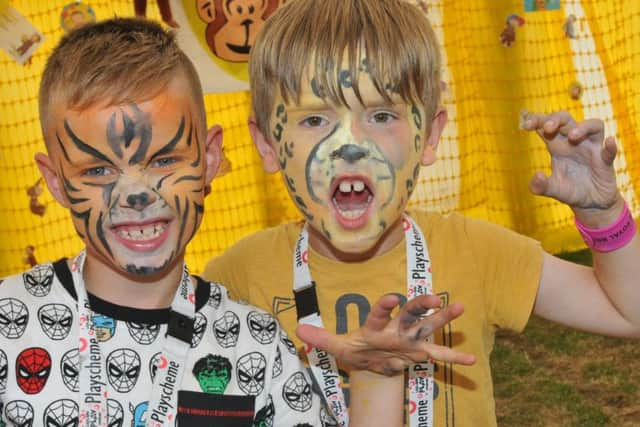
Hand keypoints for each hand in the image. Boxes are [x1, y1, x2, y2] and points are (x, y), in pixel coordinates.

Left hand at [295, 294, 475, 375]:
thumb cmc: (356, 348)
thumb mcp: (337, 346)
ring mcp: (409, 340)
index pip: (379, 313)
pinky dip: (453, 358)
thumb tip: (296, 329)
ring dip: (442, 320)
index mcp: (375, 325)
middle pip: (409, 314)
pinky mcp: (418, 353)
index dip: (385, 306)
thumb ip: (321, 337)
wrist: (370, 360)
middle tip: (435, 298)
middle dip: (420, 306)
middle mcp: (395, 328)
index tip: (392, 297)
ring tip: (459, 307)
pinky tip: (471, 360)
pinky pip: (438, 355)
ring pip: (427, 327)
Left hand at [521, 111, 621, 223]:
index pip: (546, 126)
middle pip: (566, 120)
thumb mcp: (552, 189)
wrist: (590, 203)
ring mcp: (591, 148)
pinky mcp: (605, 160)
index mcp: (556, 145)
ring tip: (573, 136)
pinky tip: (608, 142)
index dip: (537, 121)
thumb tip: (537, 175)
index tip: (525, 125)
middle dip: (556, 119)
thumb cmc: (569, 190)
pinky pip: (609, 150)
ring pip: (593, 126)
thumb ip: (540, 186)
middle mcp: (574, 142)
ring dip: (583, 127)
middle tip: (548, 127)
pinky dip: (610, 146)